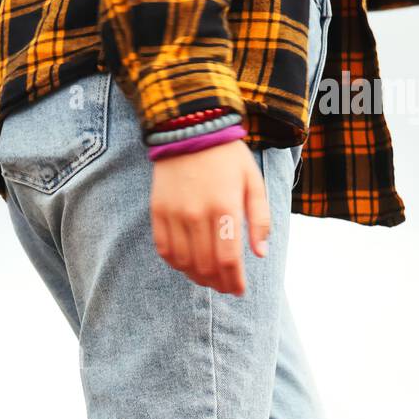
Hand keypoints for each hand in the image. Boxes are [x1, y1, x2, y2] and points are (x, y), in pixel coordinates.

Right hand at [150, 140, 269, 295]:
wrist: (190, 128)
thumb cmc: (227, 157)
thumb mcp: (253, 181)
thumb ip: (260, 218)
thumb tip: (260, 254)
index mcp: (225, 207)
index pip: (229, 260)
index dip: (234, 281)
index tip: (239, 290)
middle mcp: (198, 214)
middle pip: (206, 266)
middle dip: (218, 283)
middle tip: (225, 287)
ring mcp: (175, 214)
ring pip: (185, 263)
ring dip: (198, 278)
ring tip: (208, 279)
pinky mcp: (158, 212)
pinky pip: (165, 250)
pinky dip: (177, 264)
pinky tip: (187, 265)